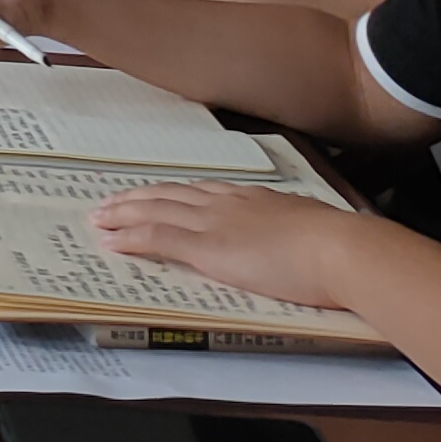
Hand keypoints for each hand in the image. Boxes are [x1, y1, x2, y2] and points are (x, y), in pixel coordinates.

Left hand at [91, 182, 365, 311]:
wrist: (339, 250)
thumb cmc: (339, 246)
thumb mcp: (313, 227)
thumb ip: (297, 228)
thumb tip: (303, 234)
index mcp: (253, 198)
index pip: (201, 191)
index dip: (173, 193)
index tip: (155, 194)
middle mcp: (227, 203)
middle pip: (169, 195)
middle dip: (138, 198)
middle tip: (111, 202)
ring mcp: (214, 223)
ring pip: (155, 211)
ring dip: (124, 214)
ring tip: (101, 217)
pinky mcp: (207, 249)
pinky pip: (158, 238)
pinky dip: (130, 237)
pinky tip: (112, 241)